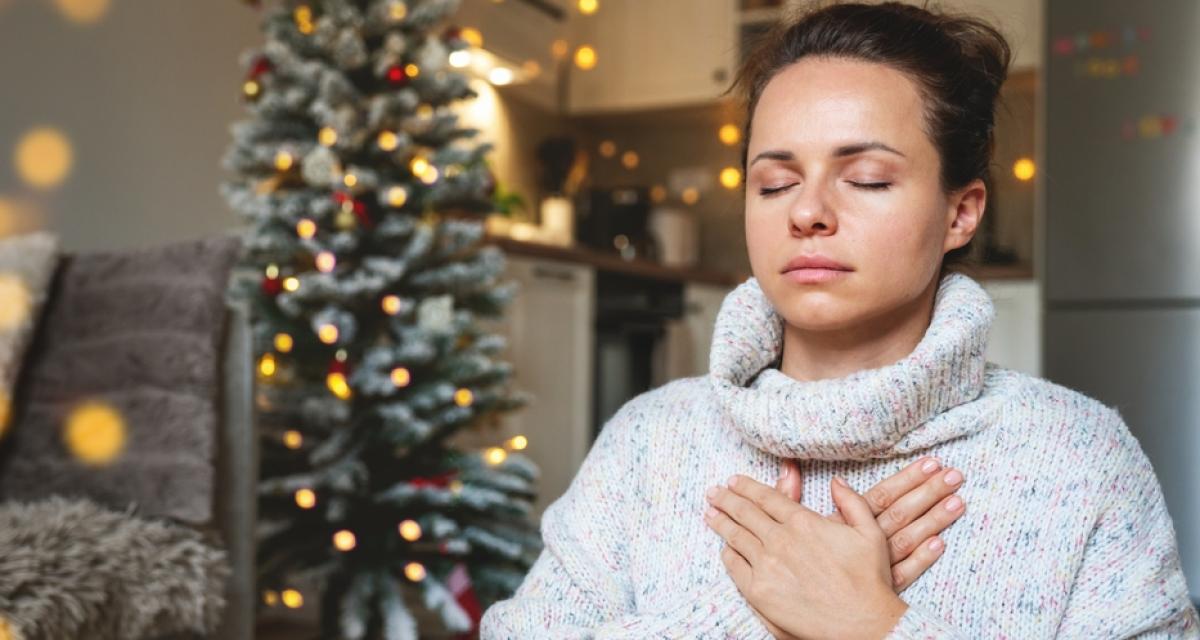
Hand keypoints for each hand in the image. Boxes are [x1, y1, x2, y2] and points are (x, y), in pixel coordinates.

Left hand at [704, 474, 910, 639]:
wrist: (862, 624)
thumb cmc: (869, 581)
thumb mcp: (870, 533)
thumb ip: (852, 502)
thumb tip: (837, 481)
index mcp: (804, 522)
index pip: (767, 497)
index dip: (747, 487)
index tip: (735, 481)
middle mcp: (781, 540)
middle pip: (745, 512)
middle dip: (726, 499)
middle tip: (713, 492)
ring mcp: (767, 565)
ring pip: (736, 536)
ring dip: (720, 522)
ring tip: (710, 513)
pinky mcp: (758, 591)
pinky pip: (735, 566)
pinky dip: (728, 553)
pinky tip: (725, 548)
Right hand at [775, 457, 965, 591]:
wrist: (790, 606)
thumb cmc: (788, 564)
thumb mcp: (786, 526)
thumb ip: (788, 496)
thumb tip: (788, 465)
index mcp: (839, 524)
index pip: (879, 496)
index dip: (906, 478)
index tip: (932, 461)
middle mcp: (858, 543)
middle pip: (898, 513)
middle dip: (928, 492)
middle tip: (955, 475)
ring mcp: (870, 567)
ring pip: (906, 539)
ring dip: (933, 520)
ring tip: (958, 500)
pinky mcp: (876, 589)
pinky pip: (903, 574)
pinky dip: (921, 560)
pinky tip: (940, 544)